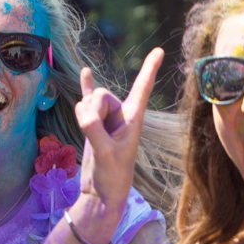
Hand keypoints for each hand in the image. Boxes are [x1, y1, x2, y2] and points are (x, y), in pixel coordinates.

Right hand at [71, 48, 164, 237]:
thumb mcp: (105, 154)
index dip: (149, 69)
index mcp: (133, 120)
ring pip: (90, 100)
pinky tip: (86, 71)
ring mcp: (106, 119)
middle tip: (94, 132)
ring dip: (84, 112)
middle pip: (103, 94)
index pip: (142, 89)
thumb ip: (95, 131)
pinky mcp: (93, 123)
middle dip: (93, 108)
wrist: (101, 193)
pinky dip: (86, 86)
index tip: (159, 50)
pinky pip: (88, 99)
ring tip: (89, 135)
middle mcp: (121, 116)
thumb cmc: (112, 177)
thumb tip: (84, 112)